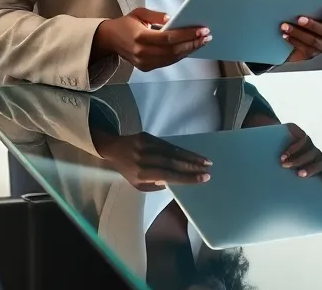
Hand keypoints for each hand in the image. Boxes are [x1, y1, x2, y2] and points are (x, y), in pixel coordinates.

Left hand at [92, 130, 211, 191]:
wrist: (113, 149)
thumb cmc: (128, 170)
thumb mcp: (138, 184)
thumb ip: (155, 185)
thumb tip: (175, 181)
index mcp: (141, 173)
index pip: (168, 175)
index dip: (186, 177)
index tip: (204, 178)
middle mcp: (144, 159)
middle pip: (173, 162)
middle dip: (192, 166)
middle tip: (208, 169)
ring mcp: (146, 146)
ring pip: (173, 151)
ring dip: (191, 157)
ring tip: (205, 161)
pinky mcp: (148, 136)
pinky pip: (169, 144)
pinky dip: (182, 149)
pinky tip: (192, 154)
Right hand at [93, 8, 209, 70]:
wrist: (109, 40)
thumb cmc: (126, 24)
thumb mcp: (139, 13)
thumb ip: (155, 15)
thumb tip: (171, 19)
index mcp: (139, 37)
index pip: (168, 38)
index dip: (187, 35)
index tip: (202, 30)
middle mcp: (142, 52)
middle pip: (173, 50)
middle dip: (193, 43)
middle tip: (207, 36)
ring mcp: (143, 63)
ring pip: (172, 59)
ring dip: (189, 50)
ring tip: (203, 42)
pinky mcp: (146, 68)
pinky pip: (167, 62)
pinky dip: (181, 55)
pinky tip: (190, 48)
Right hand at [279, 123, 321, 185]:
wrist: (280, 137)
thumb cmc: (293, 161)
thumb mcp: (299, 170)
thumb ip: (301, 182)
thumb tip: (298, 205)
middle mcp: (319, 152)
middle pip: (321, 160)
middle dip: (312, 168)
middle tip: (300, 175)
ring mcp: (312, 142)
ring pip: (310, 150)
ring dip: (298, 159)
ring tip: (284, 165)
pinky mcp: (302, 132)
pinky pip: (301, 141)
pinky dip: (291, 149)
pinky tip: (283, 156)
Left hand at [282, 8, 321, 61]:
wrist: (293, 34)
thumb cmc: (303, 17)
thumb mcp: (309, 10)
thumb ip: (310, 6)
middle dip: (312, 25)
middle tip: (300, 19)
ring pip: (314, 41)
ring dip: (298, 33)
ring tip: (285, 26)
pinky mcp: (311, 53)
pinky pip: (304, 48)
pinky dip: (293, 41)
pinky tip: (285, 35)